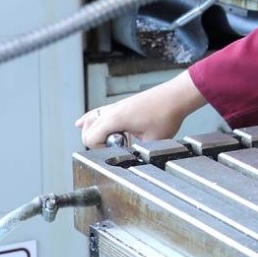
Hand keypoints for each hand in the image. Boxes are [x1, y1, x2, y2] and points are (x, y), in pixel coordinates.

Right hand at [76, 71, 204, 147]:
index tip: (117, 151)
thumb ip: (137, 152)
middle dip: (95, 143)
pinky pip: (98, 113)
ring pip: (91, 120)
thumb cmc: (166, 115)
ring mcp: (116, 106)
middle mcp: (111, 111)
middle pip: (87, 130)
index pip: (90, 139)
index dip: (99, 150)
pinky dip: (90, 120)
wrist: (177, 96)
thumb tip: (130, 160)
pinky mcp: (122, 105)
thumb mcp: (152, 141)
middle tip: (116, 147)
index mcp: (115, 119)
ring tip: (108, 140)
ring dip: (94, 132)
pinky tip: (81, 124)